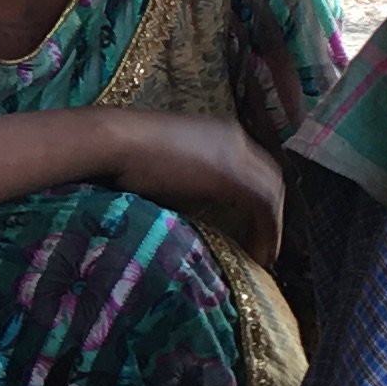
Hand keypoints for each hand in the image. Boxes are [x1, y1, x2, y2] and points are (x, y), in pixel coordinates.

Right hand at [88, 110, 286, 263]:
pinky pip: (264, 206)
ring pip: (272, 192)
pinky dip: (268, 231)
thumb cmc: (125, 155)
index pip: (254, 165)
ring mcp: (236, 153)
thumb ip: (190, 182)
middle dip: (271, 211)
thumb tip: (195, 209)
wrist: (115, 141)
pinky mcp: (232, 174)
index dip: (257, 196)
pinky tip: (260, 254)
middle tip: (264, 242)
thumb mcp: (168, 167)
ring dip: (272, 226)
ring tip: (264, 255)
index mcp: (220, 131)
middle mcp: (235, 137)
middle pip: (269, 177)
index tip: (252, 222)